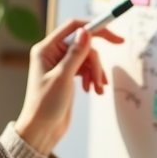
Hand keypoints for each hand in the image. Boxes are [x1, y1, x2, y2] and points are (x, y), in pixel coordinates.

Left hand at [15, 18, 123, 156]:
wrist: (41, 130)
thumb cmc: (44, 105)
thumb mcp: (62, 78)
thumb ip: (76, 54)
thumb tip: (87, 31)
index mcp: (46, 49)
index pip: (74, 28)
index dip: (96, 29)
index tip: (115, 37)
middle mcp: (53, 53)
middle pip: (85, 45)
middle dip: (96, 63)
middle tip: (103, 80)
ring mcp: (61, 64)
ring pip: (88, 58)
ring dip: (96, 73)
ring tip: (97, 90)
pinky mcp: (68, 75)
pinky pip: (87, 69)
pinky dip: (93, 78)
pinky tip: (94, 91)